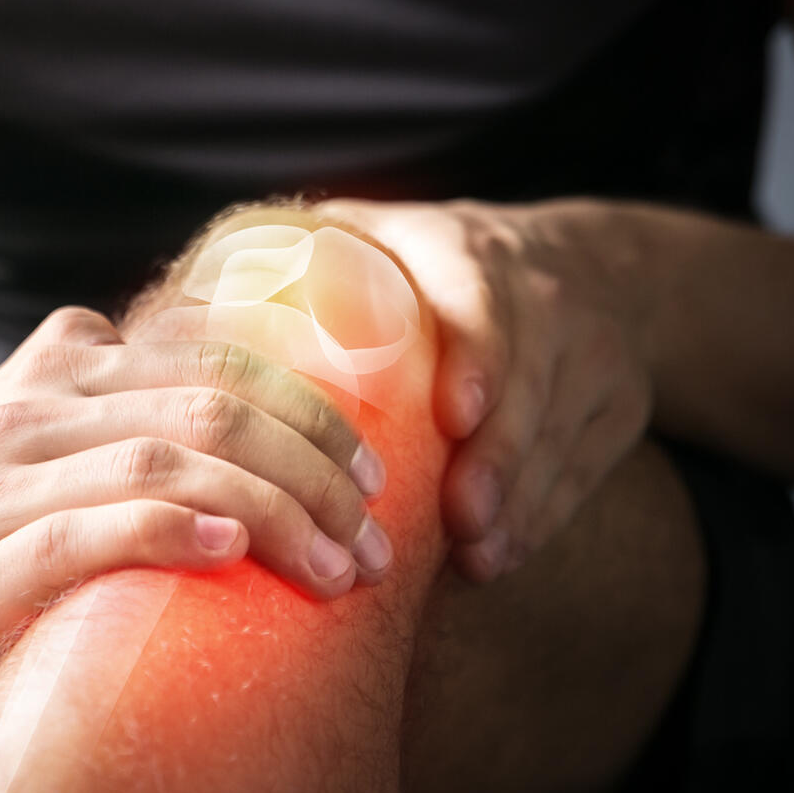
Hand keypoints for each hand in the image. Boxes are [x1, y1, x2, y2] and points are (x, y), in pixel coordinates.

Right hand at [0, 306, 390, 738]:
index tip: (376, 473)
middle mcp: (30, 409)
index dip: (311, 407)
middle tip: (376, 537)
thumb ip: (132, 428)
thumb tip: (286, 452)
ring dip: (276, 509)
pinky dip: (173, 530)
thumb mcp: (45, 457)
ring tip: (338, 566)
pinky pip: (90, 530)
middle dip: (315, 466)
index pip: (213, 357)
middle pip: (209, 403)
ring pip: (166, 460)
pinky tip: (232, 548)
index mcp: (57, 367)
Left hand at [318, 197, 655, 583]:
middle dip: (501, 459)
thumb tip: (173, 309)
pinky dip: (541, 519)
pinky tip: (497, 557)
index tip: (456, 413)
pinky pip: (584, 471)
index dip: (478, 356)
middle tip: (460, 522)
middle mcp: (545, 298)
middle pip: (531, 385)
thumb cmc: (435, 264)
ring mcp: (594, 356)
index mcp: (472, 254)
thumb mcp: (382, 233)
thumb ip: (298, 261)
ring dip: (520, 505)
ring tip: (475, 559)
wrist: (590, 262)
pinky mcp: (620, 407)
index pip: (487, 300)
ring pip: (561, 438)